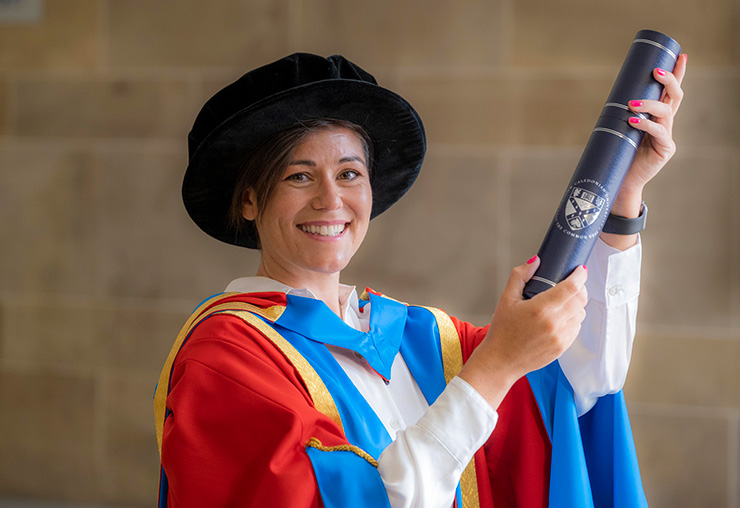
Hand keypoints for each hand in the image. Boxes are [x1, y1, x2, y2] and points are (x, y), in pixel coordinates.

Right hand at [458, 256, 588, 408]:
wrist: (500, 361)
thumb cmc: (501, 331)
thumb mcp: (506, 299)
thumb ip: (520, 276)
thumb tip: (535, 261)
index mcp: (541, 309)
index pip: (571, 287)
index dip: (579, 276)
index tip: (579, 270)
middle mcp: (554, 323)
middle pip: (580, 300)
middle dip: (580, 288)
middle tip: (573, 283)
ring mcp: (560, 337)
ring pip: (581, 314)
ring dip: (577, 304)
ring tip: (564, 302)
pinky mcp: (562, 347)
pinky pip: (576, 328)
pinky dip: (573, 319)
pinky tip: (560, 318)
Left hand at [611, 53, 687, 215]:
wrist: (621, 179)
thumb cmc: (620, 152)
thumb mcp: (621, 127)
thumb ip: (623, 112)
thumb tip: (615, 91)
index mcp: (658, 115)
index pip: (670, 90)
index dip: (678, 73)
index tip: (681, 55)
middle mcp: (666, 123)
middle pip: (675, 96)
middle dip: (669, 80)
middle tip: (655, 71)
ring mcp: (667, 136)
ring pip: (666, 112)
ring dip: (649, 104)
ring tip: (632, 103)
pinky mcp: (665, 149)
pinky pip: (659, 133)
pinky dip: (646, 125)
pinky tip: (633, 121)